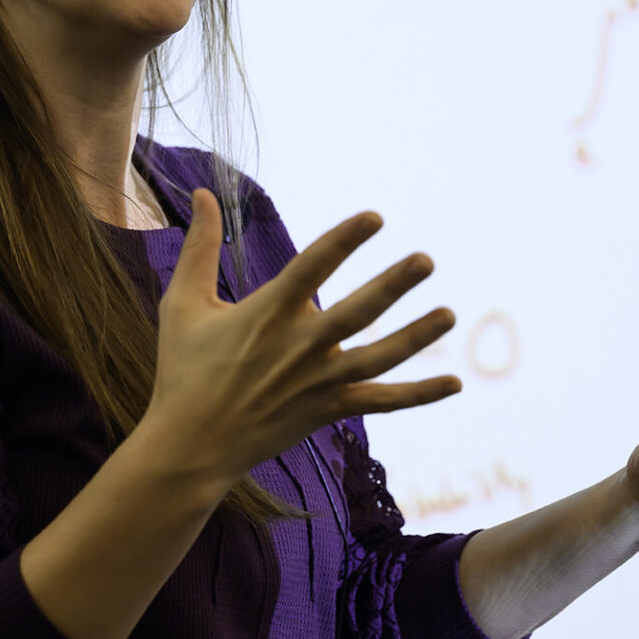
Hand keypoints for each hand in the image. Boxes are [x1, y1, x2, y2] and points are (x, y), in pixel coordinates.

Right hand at [144, 188, 461, 494]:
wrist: (190, 446)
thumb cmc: (184, 370)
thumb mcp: (183, 304)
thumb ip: (198, 247)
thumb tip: (201, 192)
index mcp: (266, 314)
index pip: (312, 268)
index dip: (344, 240)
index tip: (375, 218)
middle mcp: (298, 346)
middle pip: (357, 312)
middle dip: (393, 285)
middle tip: (426, 260)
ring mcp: (317, 382)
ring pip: (378, 357)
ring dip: (416, 337)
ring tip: (449, 314)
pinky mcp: (327, 410)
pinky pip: (380, 401)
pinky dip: (418, 395)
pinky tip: (455, 383)